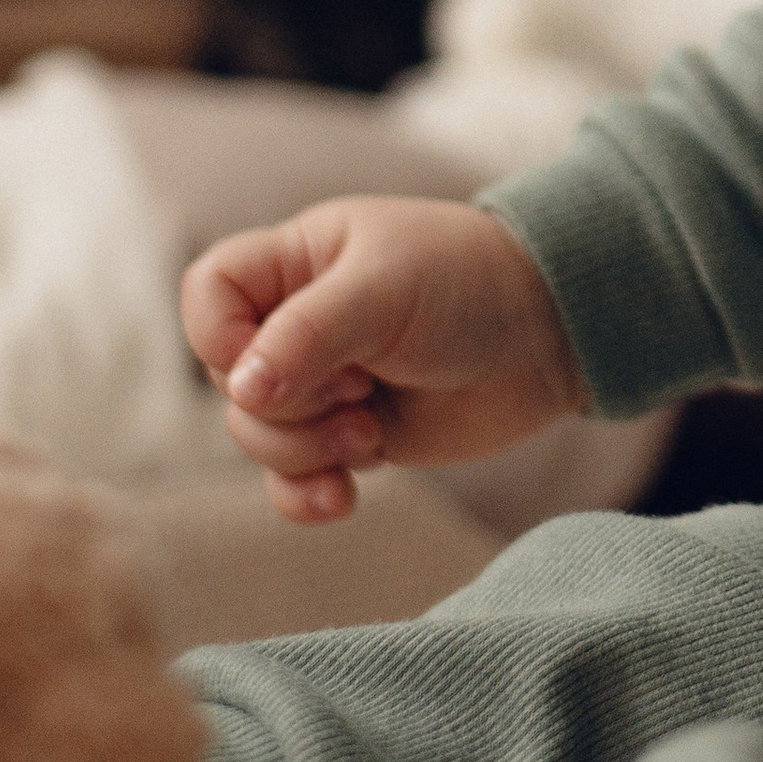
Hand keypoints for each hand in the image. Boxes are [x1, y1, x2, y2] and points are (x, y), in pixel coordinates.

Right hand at [181, 196, 585, 526]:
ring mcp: (327, 383)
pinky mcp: (354, 435)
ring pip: (259, 437)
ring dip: (304, 451)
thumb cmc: (471, 283)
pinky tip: (345, 499)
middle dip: (284, 407)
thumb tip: (240, 391)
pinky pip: (295, 481)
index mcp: (300, 262)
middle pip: (228, 383)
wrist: (553, 333)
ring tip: (368, 432)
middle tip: (356, 392)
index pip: (209, 293)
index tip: (264, 361)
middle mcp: (302, 322)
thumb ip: (309, 333)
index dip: (218, 337)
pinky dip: (307, 496)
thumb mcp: (387, 289)